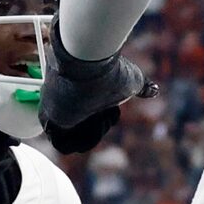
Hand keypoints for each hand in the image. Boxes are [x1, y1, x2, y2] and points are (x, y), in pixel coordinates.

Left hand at [41, 18, 156, 154]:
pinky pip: (62, 145)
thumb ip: (140, 87)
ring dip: (93, 132)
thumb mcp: (129, 80)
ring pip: (72, 138)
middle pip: (81, 130)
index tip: (113, 108)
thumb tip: (154, 90)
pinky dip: (82, 139)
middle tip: (108, 110)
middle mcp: (61, 101)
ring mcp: (52, 109)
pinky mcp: (48, 118)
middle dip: (99, 126)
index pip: (88, 120)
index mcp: (76, 94)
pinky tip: (93, 119)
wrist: (90, 59)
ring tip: (100, 113)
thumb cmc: (109, 68)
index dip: (103, 120)